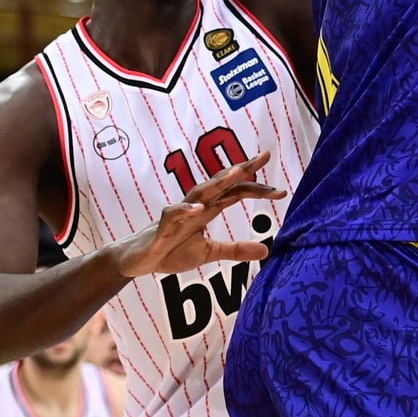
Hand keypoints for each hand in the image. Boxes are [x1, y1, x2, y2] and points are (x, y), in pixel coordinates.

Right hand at [109, 152, 285, 278]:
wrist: (136, 260)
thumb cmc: (170, 250)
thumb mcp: (208, 253)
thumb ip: (235, 249)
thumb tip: (266, 250)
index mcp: (208, 209)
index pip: (236, 192)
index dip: (257, 188)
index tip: (281, 191)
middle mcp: (196, 206)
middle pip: (222, 183)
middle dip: (242, 169)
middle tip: (265, 156)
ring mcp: (178, 213)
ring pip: (200, 192)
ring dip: (218, 181)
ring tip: (237, 172)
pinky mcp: (161, 226)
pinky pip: (173, 214)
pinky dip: (186, 210)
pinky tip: (200, 209)